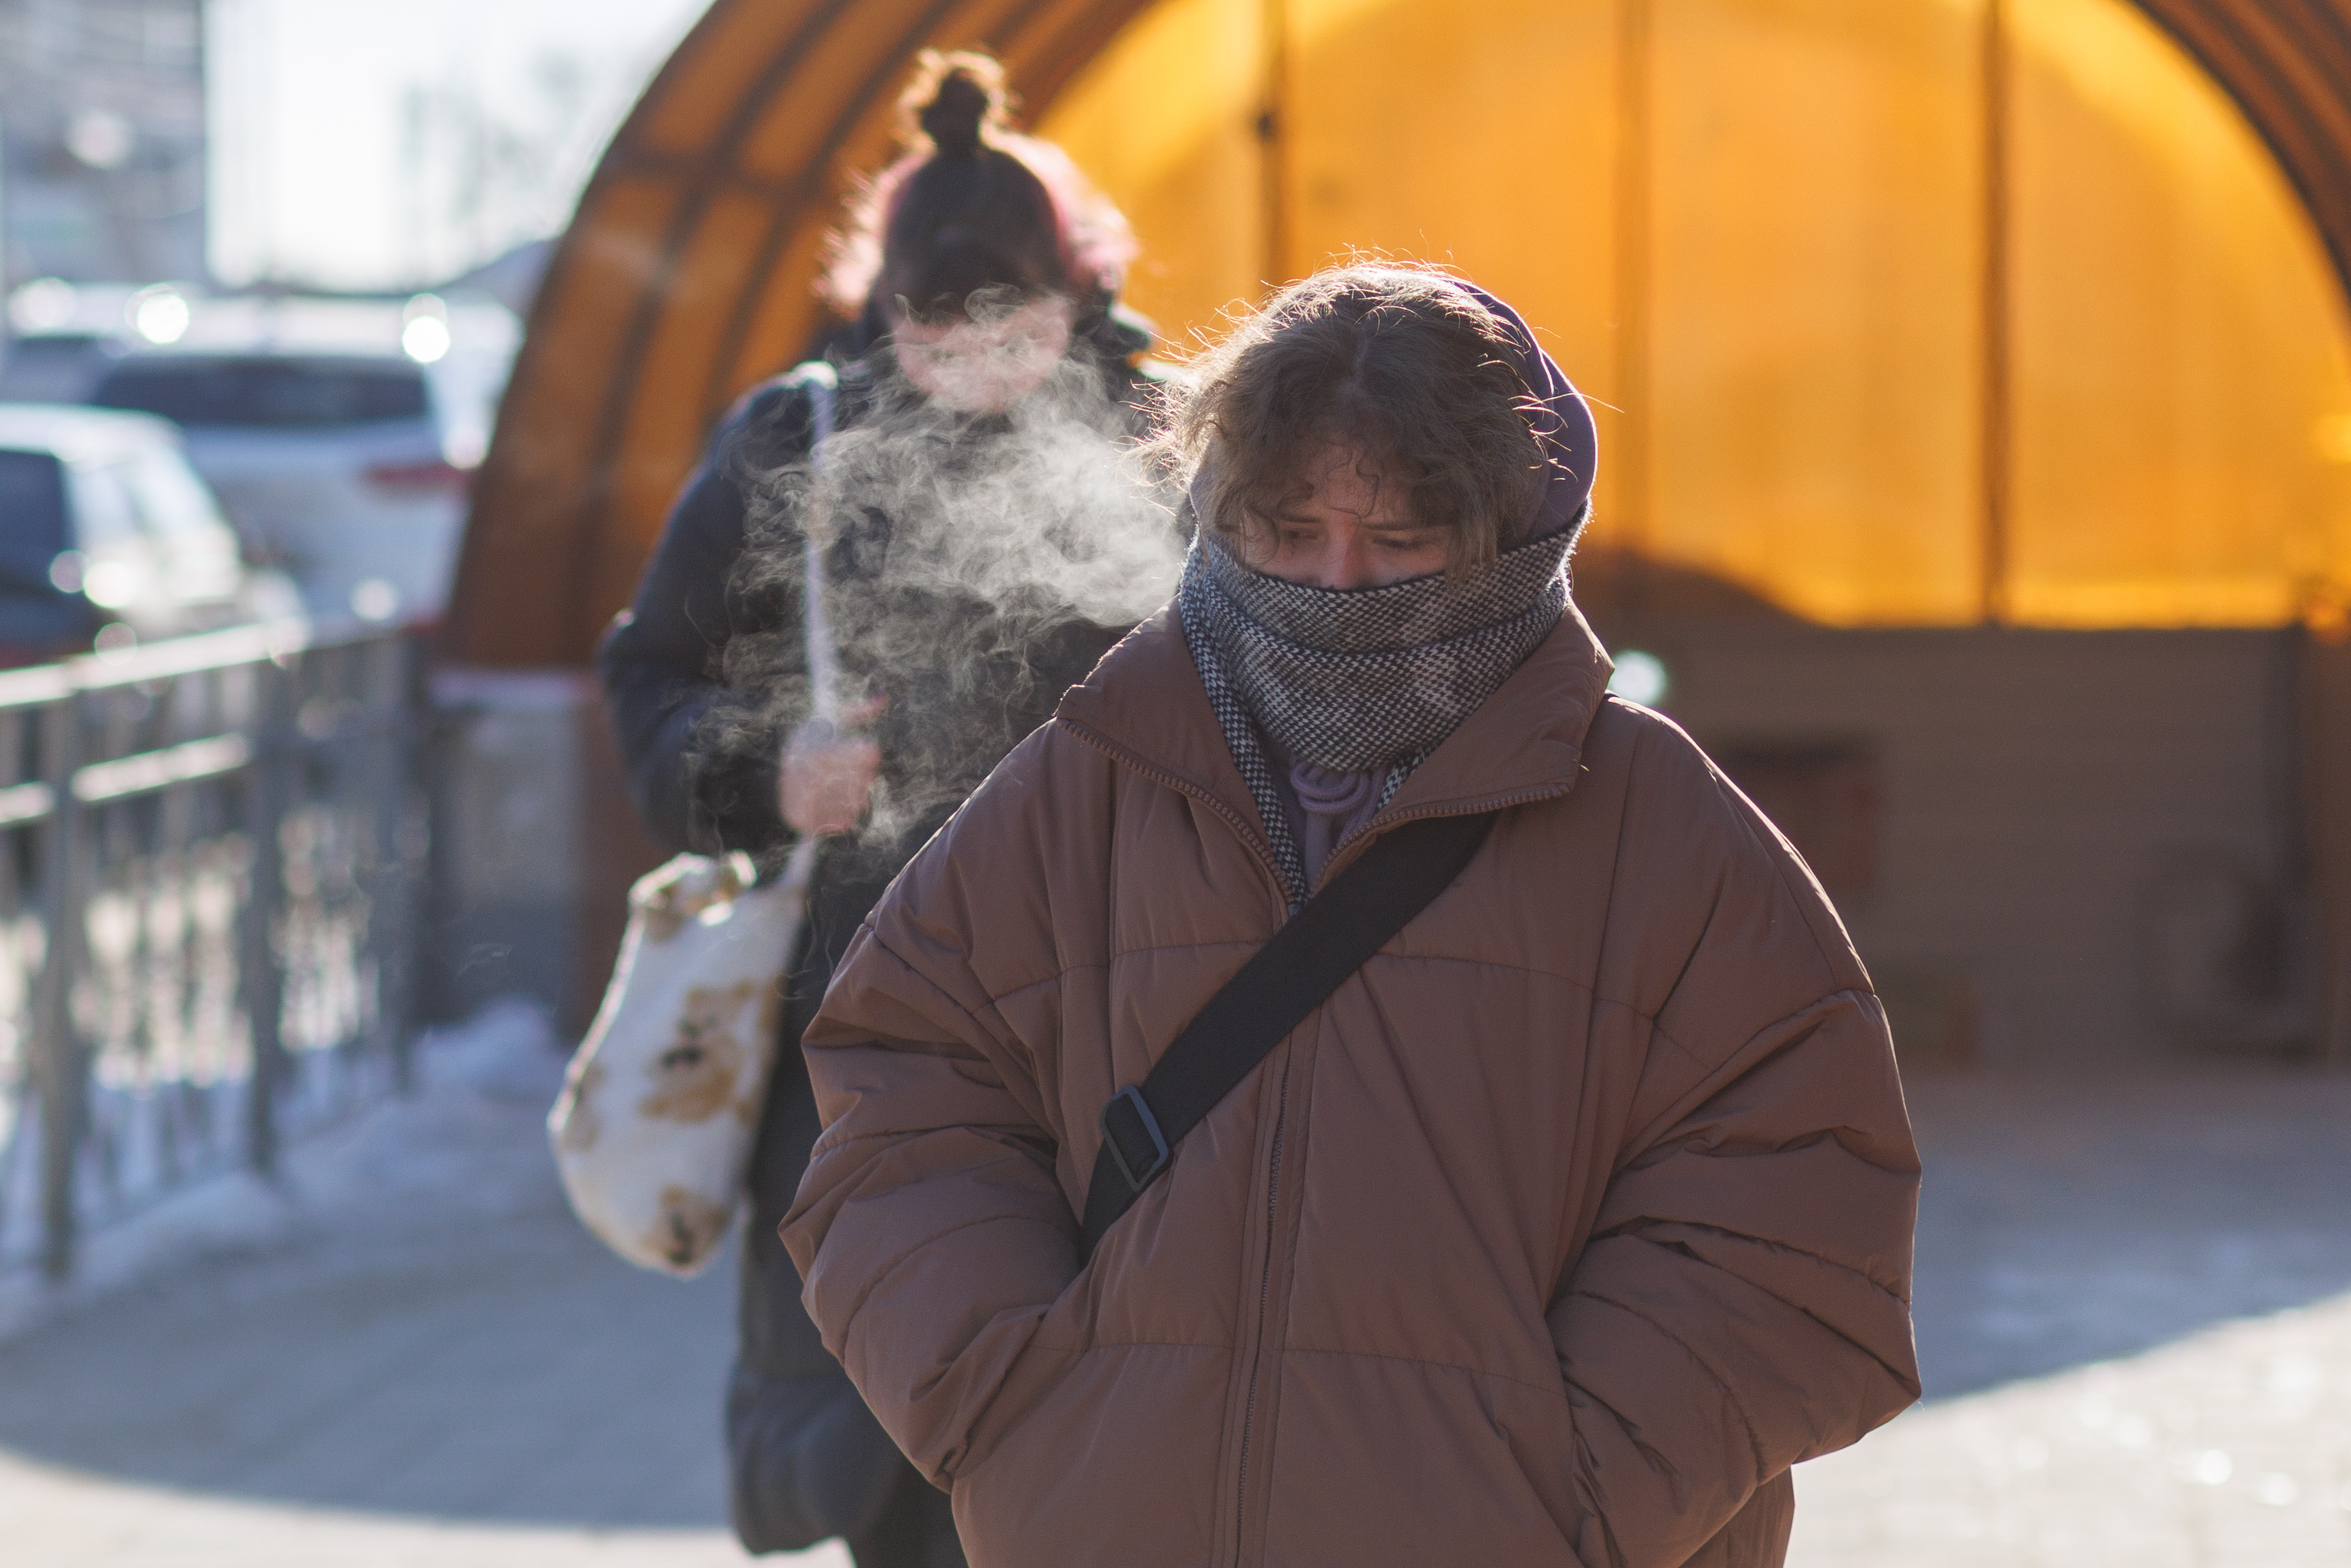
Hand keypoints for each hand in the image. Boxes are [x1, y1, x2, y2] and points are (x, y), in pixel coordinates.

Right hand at [779, 697, 884, 836]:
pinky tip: (832, 802)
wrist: (771, 771)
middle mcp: (808, 778)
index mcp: (817, 751)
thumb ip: (859, 711)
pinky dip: (845, 814)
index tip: (863, 749)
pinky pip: (845, 823)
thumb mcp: (831, 721)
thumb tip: (884, 697)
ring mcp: (805, 802)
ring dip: (857, 796)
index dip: (868, 752)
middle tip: (852, 771)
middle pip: (865, 780)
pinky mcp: (804, 822)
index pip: (868, 754)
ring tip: (841, 786)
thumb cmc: (811, 741)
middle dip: (864, 776)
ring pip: (858, 803)